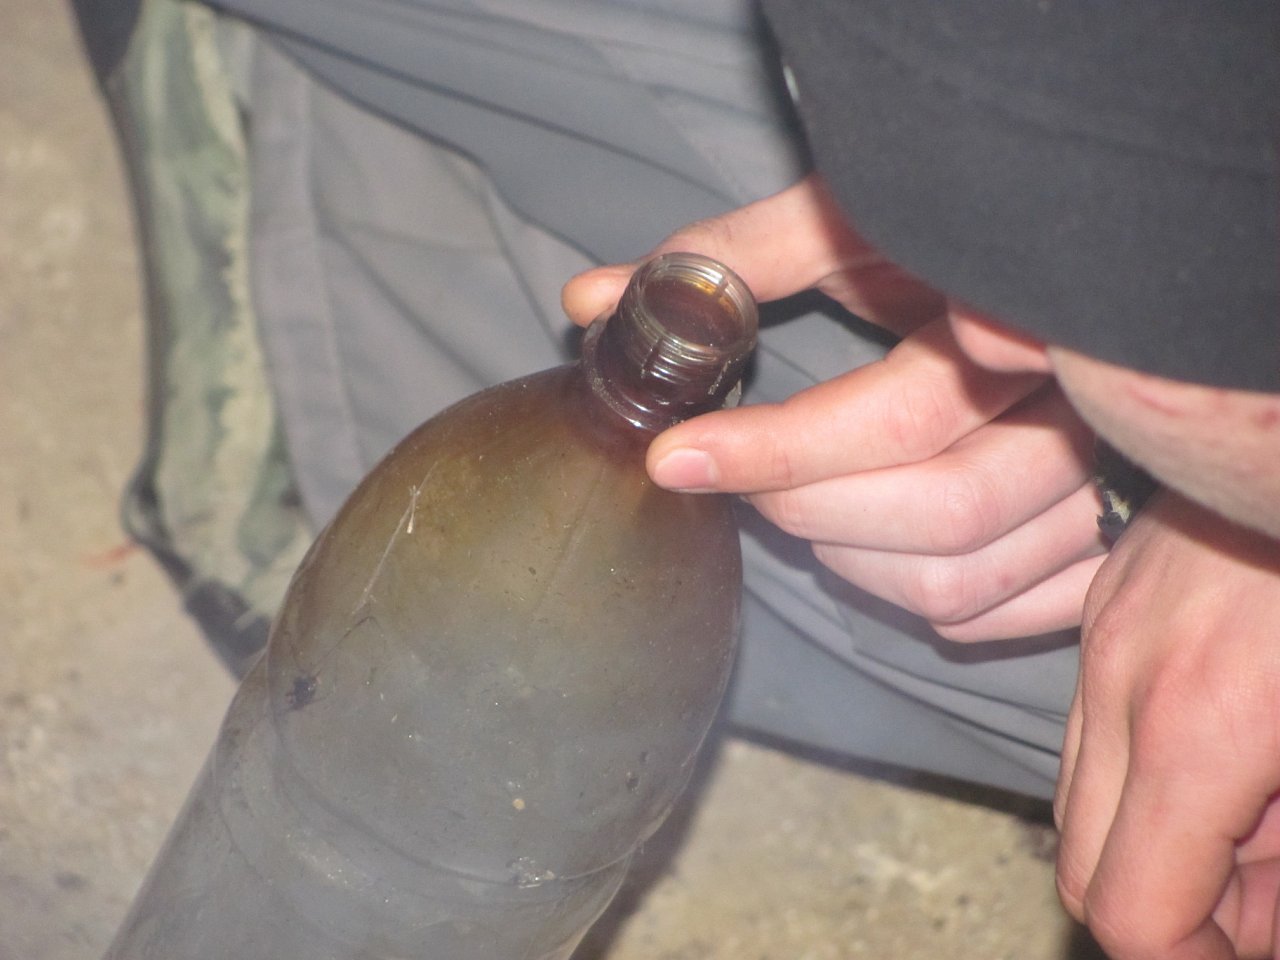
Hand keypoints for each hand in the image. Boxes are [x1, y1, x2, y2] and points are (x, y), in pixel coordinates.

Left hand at [563, 175, 1106, 640]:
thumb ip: (734, 260)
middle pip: (942, 513)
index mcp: (1021, 321)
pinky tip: (864, 544)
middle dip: (803, 507)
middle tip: (729, 474)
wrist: (1078, 263)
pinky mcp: (1099, 543)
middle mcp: (1080, 416)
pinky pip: (996, 615)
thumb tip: (590, 299)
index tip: (677, 456)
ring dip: (845, 558)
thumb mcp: (857, 226)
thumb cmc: (954, 238)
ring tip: (793, 504)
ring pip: (961, 580)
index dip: (774, 450)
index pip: (896, 418)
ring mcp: (1102, 488)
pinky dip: (908, 598)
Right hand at [1055, 490, 1279, 958]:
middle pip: (1083, 867)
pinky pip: (1092, 721)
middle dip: (1172, 910)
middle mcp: (1120, 686)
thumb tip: (1260, 912)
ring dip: (1156, 838)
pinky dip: (1147, 767)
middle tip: (1263, 894)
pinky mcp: (1106, 602)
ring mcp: (1102, 634)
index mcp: (1196, 731)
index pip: (1129, 913)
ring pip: (1079, 797)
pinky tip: (1231, 739)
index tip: (1252, 950)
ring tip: (1257, 812)